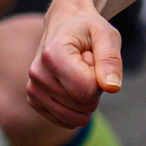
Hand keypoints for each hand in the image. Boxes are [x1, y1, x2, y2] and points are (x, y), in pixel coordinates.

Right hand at [26, 0, 123, 129]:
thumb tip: (112, 88)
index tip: (93, 58)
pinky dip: (75, 106)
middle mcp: (38, 74)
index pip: (87, 90)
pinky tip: (70, 84)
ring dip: (85, 98)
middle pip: (83, 104)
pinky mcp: (34, 100)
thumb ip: (111, 60)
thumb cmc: (88, 30)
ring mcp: (33, 90)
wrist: (64, 25)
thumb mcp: (107, 35)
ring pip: (74, 117)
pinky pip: (66, 121)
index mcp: (53, 54)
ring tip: (78, 73)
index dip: (101, 79)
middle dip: (95, 88)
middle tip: (86, 64)